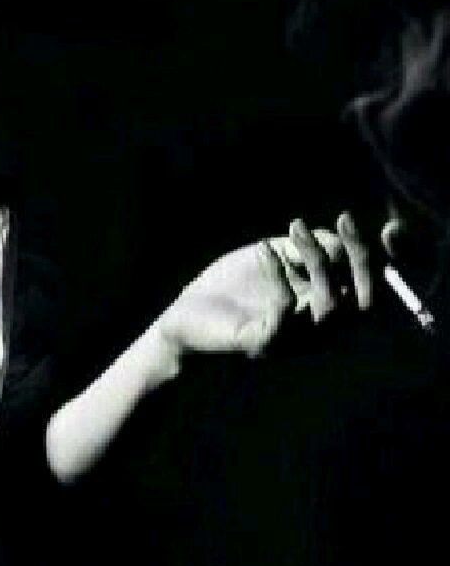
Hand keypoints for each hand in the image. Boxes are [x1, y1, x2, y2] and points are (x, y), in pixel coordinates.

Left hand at [155, 212, 373, 361]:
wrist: (183, 319)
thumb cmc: (229, 288)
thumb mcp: (272, 258)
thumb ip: (303, 249)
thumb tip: (334, 237)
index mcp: (322, 309)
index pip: (371, 292)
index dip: (382, 263)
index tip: (379, 225)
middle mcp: (316, 332)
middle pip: (363, 304)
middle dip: (359, 259)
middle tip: (342, 219)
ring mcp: (293, 342)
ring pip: (330, 308)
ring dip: (317, 261)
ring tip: (294, 227)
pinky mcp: (264, 345)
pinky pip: (285, 311)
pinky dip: (278, 274)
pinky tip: (263, 249)